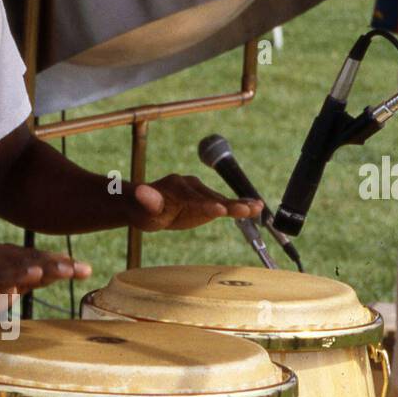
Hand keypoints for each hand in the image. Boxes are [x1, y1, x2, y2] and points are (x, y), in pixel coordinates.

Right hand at [0, 242, 91, 312]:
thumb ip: (20, 281)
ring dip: (43, 266)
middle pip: (33, 259)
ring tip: (65, 269)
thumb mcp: (0, 287)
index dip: (62, 263)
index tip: (85, 270)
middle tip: (83, 269)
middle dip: (59, 264)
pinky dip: (13, 276)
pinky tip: (29, 278)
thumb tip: (43, 278)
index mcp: (5, 258)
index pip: (39, 259)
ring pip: (19, 265)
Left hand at [127, 175, 262, 232]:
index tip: (218, 210)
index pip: (192, 199)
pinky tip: (256, 207)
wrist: (145, 205)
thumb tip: (140, 191)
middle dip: (229, 204)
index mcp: (175, 188)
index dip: (205, 205)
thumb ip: (146, 201)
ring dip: (239, 205)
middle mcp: (190, 185)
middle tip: (247, 209)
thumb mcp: (142, 210)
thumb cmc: (143, 211)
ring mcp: (199, 190)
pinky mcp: (206, 198)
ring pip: (220, 199)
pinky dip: (238, 205)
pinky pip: (222, 202)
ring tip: (257, 208)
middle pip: (211, 197)